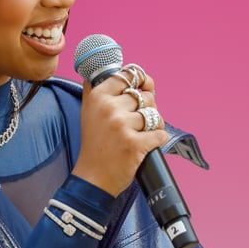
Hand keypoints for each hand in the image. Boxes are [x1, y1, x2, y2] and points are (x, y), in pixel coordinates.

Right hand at [73, 69, 165, 196]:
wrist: (92, 178)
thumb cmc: (94, 145)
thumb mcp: (88, 112)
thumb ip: (97, 88)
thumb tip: (115, 69)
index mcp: (98, 97)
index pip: (129, 75)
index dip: (141, 81)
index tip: (143, 88)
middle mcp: (108, 108)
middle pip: (146, 96)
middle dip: (148, 109)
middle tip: (137, 123)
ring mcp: (121, 126)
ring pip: (154, 115)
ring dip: (154, 125)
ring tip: (142, 134)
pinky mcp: (134, 144)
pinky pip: (160, 134)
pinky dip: (158, 140)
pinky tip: (146, 146)